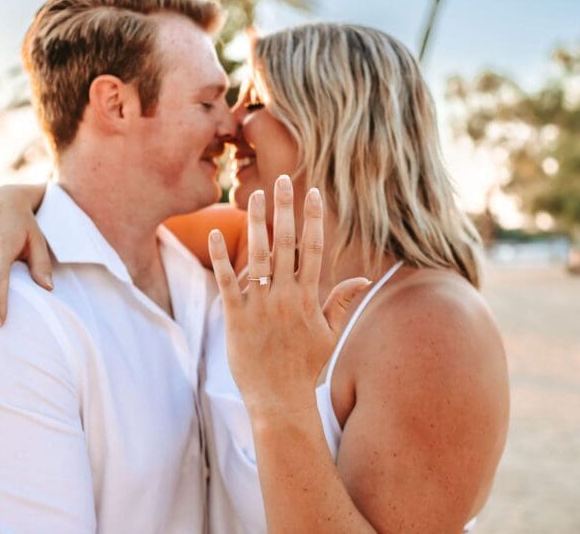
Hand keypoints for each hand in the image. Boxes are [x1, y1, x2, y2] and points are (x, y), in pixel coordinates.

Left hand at [208, 174, 369, 417]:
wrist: (280, 401)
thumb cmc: (306, 369)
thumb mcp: (330, 335)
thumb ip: (342, 302)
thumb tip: (363, 278)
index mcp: (309, 298)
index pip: (313, 249)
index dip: (313, 219)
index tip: (312, 192)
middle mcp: (286, 296)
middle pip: (286, 243)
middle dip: (284, 209)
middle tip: (282, 178)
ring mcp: (261, 306)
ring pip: (258, 255)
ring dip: (256, 223)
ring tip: (253, 194)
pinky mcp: (237, 318)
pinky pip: (228, 281)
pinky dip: (222, 257)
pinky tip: (216, 231)